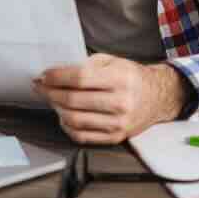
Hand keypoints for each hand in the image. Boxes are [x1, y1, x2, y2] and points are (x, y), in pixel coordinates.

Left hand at [36, 55, 190, 143]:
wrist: (157, 97)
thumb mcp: (112, 61)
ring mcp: (118, 123)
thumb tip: (56, 73)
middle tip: (40, 86)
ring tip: (51, 99)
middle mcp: (121, 102)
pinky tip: (63, 115)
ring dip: (56, 108)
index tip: (44, 75)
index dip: (56, 77)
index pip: (80, 78)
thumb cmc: (131, 77)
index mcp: (120, 79)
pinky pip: (82, 136)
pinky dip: (66, 126)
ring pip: (74, 119)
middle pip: (73, 100)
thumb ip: (86, 65)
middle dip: (50, 92)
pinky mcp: (116, 137)